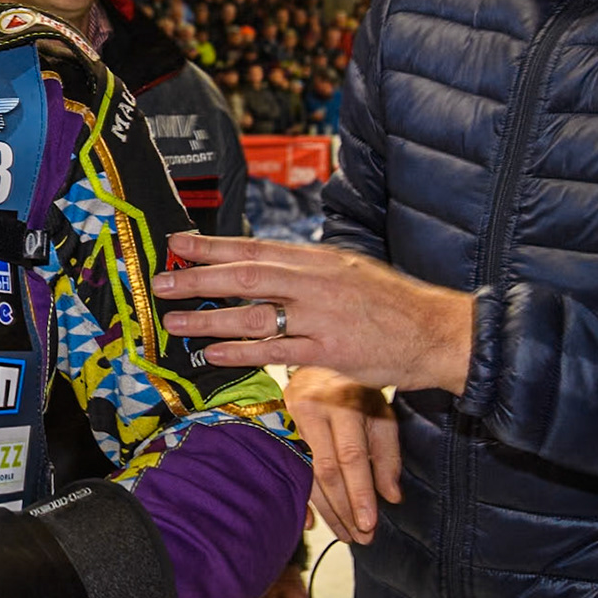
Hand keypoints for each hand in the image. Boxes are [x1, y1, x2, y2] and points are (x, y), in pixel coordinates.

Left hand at [151, 232, 474, 393]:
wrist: (436, 331)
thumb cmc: (389, 302)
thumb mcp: (347, 270)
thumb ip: (305, 270)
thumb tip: (262, 266)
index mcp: (317, 259)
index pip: (255, 247)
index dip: (212, 246)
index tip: (177, 243)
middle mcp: (316, 282)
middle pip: (246, 276)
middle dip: (198, 278)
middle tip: (161, 281)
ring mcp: (322, 317)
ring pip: (254, 314)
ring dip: (208, 318)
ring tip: (173, 321)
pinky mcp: (330, 352)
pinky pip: (275, 351)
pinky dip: (240, 351)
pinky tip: (213, 354)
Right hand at [288, 367, 399, 545]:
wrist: (316, 356)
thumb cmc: (355, 387)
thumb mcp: (380, 412)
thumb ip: (387, 454)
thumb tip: (391, 497)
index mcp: (343, 404)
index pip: (351, 457)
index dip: (359, 493)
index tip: (368, 524)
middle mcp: (312, 412)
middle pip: (326, 470)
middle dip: (343, 509)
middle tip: (359, 538)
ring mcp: (290, 420)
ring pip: (307, 473)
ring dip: (327, 510)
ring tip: (346, 535)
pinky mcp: (277, 428)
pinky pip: (291, 469)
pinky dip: (301, 497)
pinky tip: (311, 522)